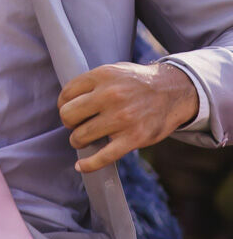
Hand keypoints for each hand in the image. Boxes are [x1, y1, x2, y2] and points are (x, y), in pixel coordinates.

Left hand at [59, 62, 200, 172]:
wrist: (175, 92)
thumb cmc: (137, 84)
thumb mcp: (112, 71)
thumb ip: (90, 84)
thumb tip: (65, 103)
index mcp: (102, 76)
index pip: (66, 94)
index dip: (63, 104)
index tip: (68, 109)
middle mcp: (111, 95)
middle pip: (68, 115)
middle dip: (68, 122)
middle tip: (76, 124)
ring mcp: (123, 118)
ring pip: (81, 136)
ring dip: (78, 141)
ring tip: (84, 139)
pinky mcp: (135, 138)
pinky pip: (104, 156)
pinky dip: (89, 164)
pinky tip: (81, 166)